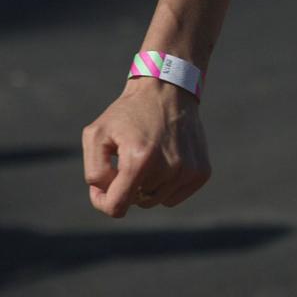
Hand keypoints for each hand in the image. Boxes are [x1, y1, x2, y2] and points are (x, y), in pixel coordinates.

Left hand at [81, 78, 211, 218]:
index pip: (116, 206)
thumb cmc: (126, 114)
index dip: (103, 202)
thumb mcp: (96, 134)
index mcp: (139, 159)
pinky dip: (164, 185)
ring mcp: (188, 171)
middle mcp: (168, 168)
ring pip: (155, 200)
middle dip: (126, 186)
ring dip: (146, 186)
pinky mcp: (202, 172)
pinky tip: (162, 160)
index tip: (100, 190)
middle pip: (136, 201)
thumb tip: (105, 197)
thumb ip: (94, 170)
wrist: (166, 90)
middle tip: (126, 159)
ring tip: (146, 156)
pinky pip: (173, 197)